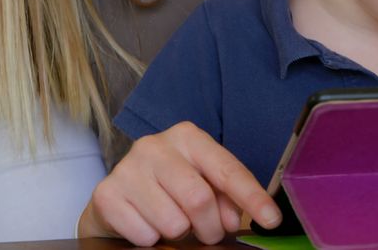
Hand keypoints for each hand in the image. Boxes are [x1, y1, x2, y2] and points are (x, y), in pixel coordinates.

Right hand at [77, 122, 280, 245]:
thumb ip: (225, 198)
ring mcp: (127, 168)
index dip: (252, 197)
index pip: (227, 170)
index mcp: (188, 137)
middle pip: (199, 199)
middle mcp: (155, 145)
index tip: (271, 220)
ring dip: (181, 234)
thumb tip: (232, 220)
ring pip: (173, 222)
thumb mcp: (202, 183)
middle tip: (210, 234)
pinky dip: (153, 240)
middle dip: (211, 228)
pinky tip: (148, 225)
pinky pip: (145, 234)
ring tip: (175, 225)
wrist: (116, 197)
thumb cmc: (169, 189)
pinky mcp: (107, 194)